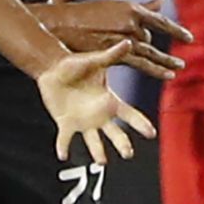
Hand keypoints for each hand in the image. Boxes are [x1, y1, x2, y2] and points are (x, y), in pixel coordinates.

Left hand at [36, 41, 157, 163]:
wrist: (52, 68)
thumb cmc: (75, 63)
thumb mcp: (95, 60)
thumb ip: (111, 54)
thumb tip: (128, 42)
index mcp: (109, 100)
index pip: (129, 114)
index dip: (140, 124)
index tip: (151, 133)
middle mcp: (98, 114)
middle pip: (115, 133)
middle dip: (122, 144)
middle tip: (128, 154)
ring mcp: (82, 121)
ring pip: (93, 141)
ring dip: (97, 152)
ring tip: (102, 161)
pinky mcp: (65, 123)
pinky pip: (65, 138)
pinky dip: (64, 147)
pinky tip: (63, 155)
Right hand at [40, 0, 193, 79]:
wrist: (63, 25)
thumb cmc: (86, 15)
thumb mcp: (116, 6)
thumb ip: (141, 6)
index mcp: (131, 8)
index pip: (160, 21)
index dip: (176, 30)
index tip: (189, 38)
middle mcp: (131, 22)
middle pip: (149, 39)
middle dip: (150, 48)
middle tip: (170, 59)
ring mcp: (125, 37)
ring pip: (149, 52)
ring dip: (165, 61)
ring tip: (178, 68)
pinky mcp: (117, 52)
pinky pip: (142, 63)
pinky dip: (156, 69)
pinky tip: (168, 75)